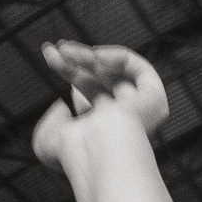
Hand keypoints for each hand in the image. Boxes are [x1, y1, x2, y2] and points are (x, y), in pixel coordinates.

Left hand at [31, 41, 168, 172]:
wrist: (97, 152)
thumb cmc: (72, 153)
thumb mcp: (47, 139)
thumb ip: (52, 121)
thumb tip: (64, 105)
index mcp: (100, 131)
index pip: (89, 95)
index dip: (71, 72)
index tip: (53, 57)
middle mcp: (122, 122)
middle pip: (99, 80)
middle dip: (75, 61)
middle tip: (54, 48)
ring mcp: (140, 111)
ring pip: (115, 72)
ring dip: (89, 56)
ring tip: (67, 51)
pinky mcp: (154, 99)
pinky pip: (141, 69)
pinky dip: (118, 57)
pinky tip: (95, 55)